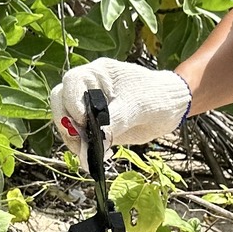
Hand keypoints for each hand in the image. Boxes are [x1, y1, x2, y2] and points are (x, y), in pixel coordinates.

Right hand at [49, 59, 190, 160]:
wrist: (171, 108)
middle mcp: (88, 89)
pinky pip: (81, 138)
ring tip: (89, 153)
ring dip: (73, 140)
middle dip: (65, 122)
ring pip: (68, 123)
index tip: (82, 119)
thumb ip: (115, 120)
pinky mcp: (96, 128)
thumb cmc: (155, 95)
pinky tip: (95, 157)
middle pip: (61, 102)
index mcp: (96, 74)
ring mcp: (90, 109)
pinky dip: (84, 149)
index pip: (71, 83)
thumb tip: (98, 139)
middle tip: (78, 139)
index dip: (71, 101)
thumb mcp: (137, 105)